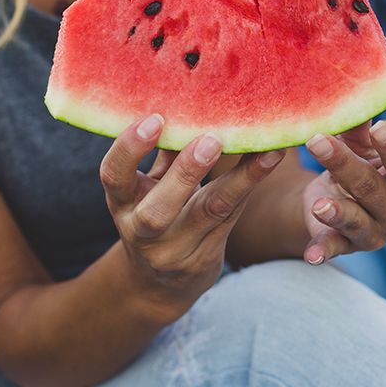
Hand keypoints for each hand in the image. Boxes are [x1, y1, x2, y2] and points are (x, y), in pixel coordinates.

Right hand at [99, 114, 287, 316]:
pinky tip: (272, 158)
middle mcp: (143, 231)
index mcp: (122, 204)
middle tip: (210, 140)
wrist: (158, 286)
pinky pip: (234, 216)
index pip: (113, 177)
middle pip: (159, 209)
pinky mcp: (206, 258)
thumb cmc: (154, 216)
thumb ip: (160, 155)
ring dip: (239, 180)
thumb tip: (182, 100)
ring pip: (209, 213)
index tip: (154, 119)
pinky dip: (252, 185)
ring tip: (265, 151)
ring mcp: (175, 250)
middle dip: (185, 174)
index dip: (129, 149)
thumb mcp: (146, 189)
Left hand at [299, 120, 385, 264]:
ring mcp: (375, 232)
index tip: (381, 128)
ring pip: (357, 220)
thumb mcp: (360, 144)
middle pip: (374, 189)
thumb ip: (360, 127)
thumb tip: (353, 98)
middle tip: (317, 141)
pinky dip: (323, 252)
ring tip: (320, 204)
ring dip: (338, 212)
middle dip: (345, 165)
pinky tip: (312, 256)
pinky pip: (335, 249)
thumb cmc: (359, 162)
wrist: (336, 195)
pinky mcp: (348, 247)